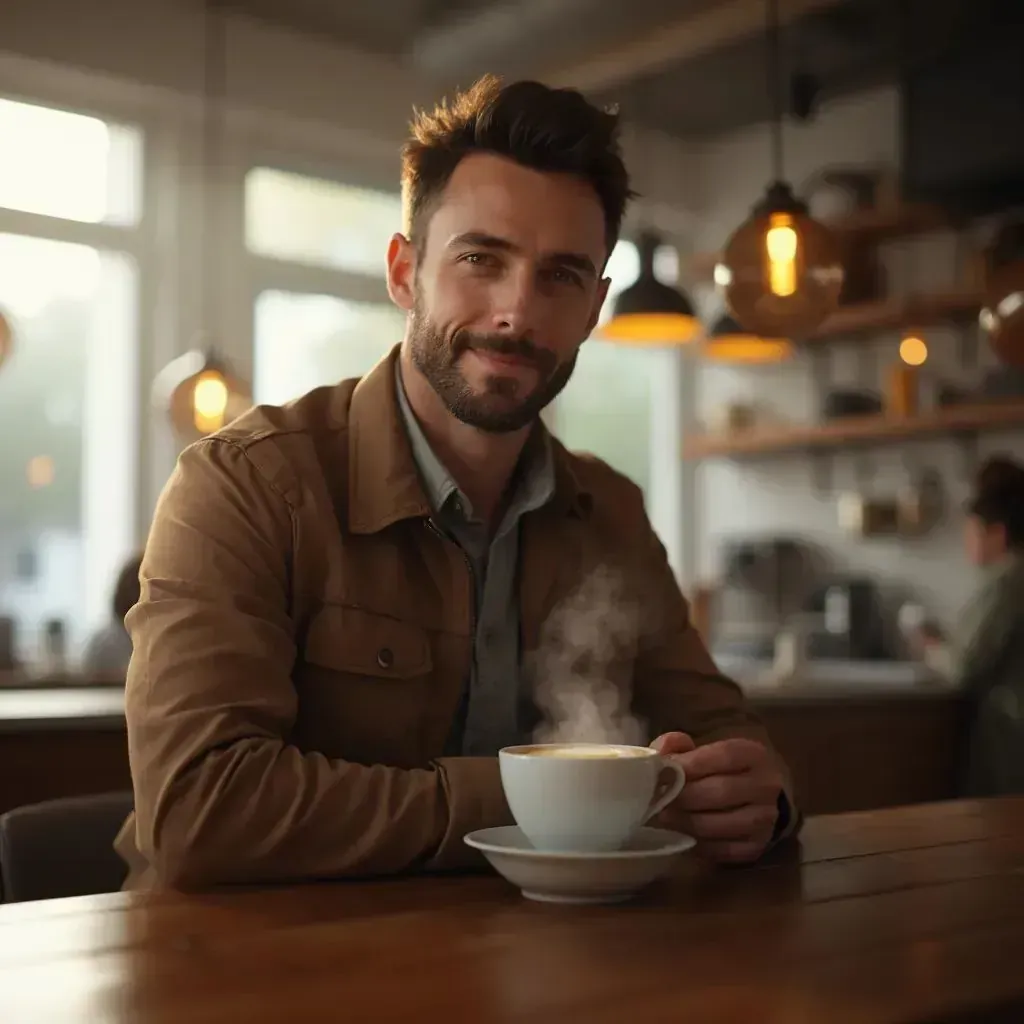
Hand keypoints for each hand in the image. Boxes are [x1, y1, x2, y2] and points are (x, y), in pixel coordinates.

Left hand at [650, 732, 784, 863]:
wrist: (757, 800)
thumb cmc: (722, 770)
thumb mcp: (706, 749)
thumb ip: (680, 746)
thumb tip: (660, 754)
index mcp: (754, 755)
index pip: (724, 756)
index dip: (691, 764)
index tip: (664, 772)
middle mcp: (766, 786)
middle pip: (721, 792)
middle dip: (683, 797)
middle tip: (658, 800)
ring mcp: (765, 820)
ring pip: (719, 824)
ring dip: (685, 822)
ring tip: (665, 818)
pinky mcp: (757, 847)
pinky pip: (722, 850)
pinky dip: (697, 844)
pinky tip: (683, 835)